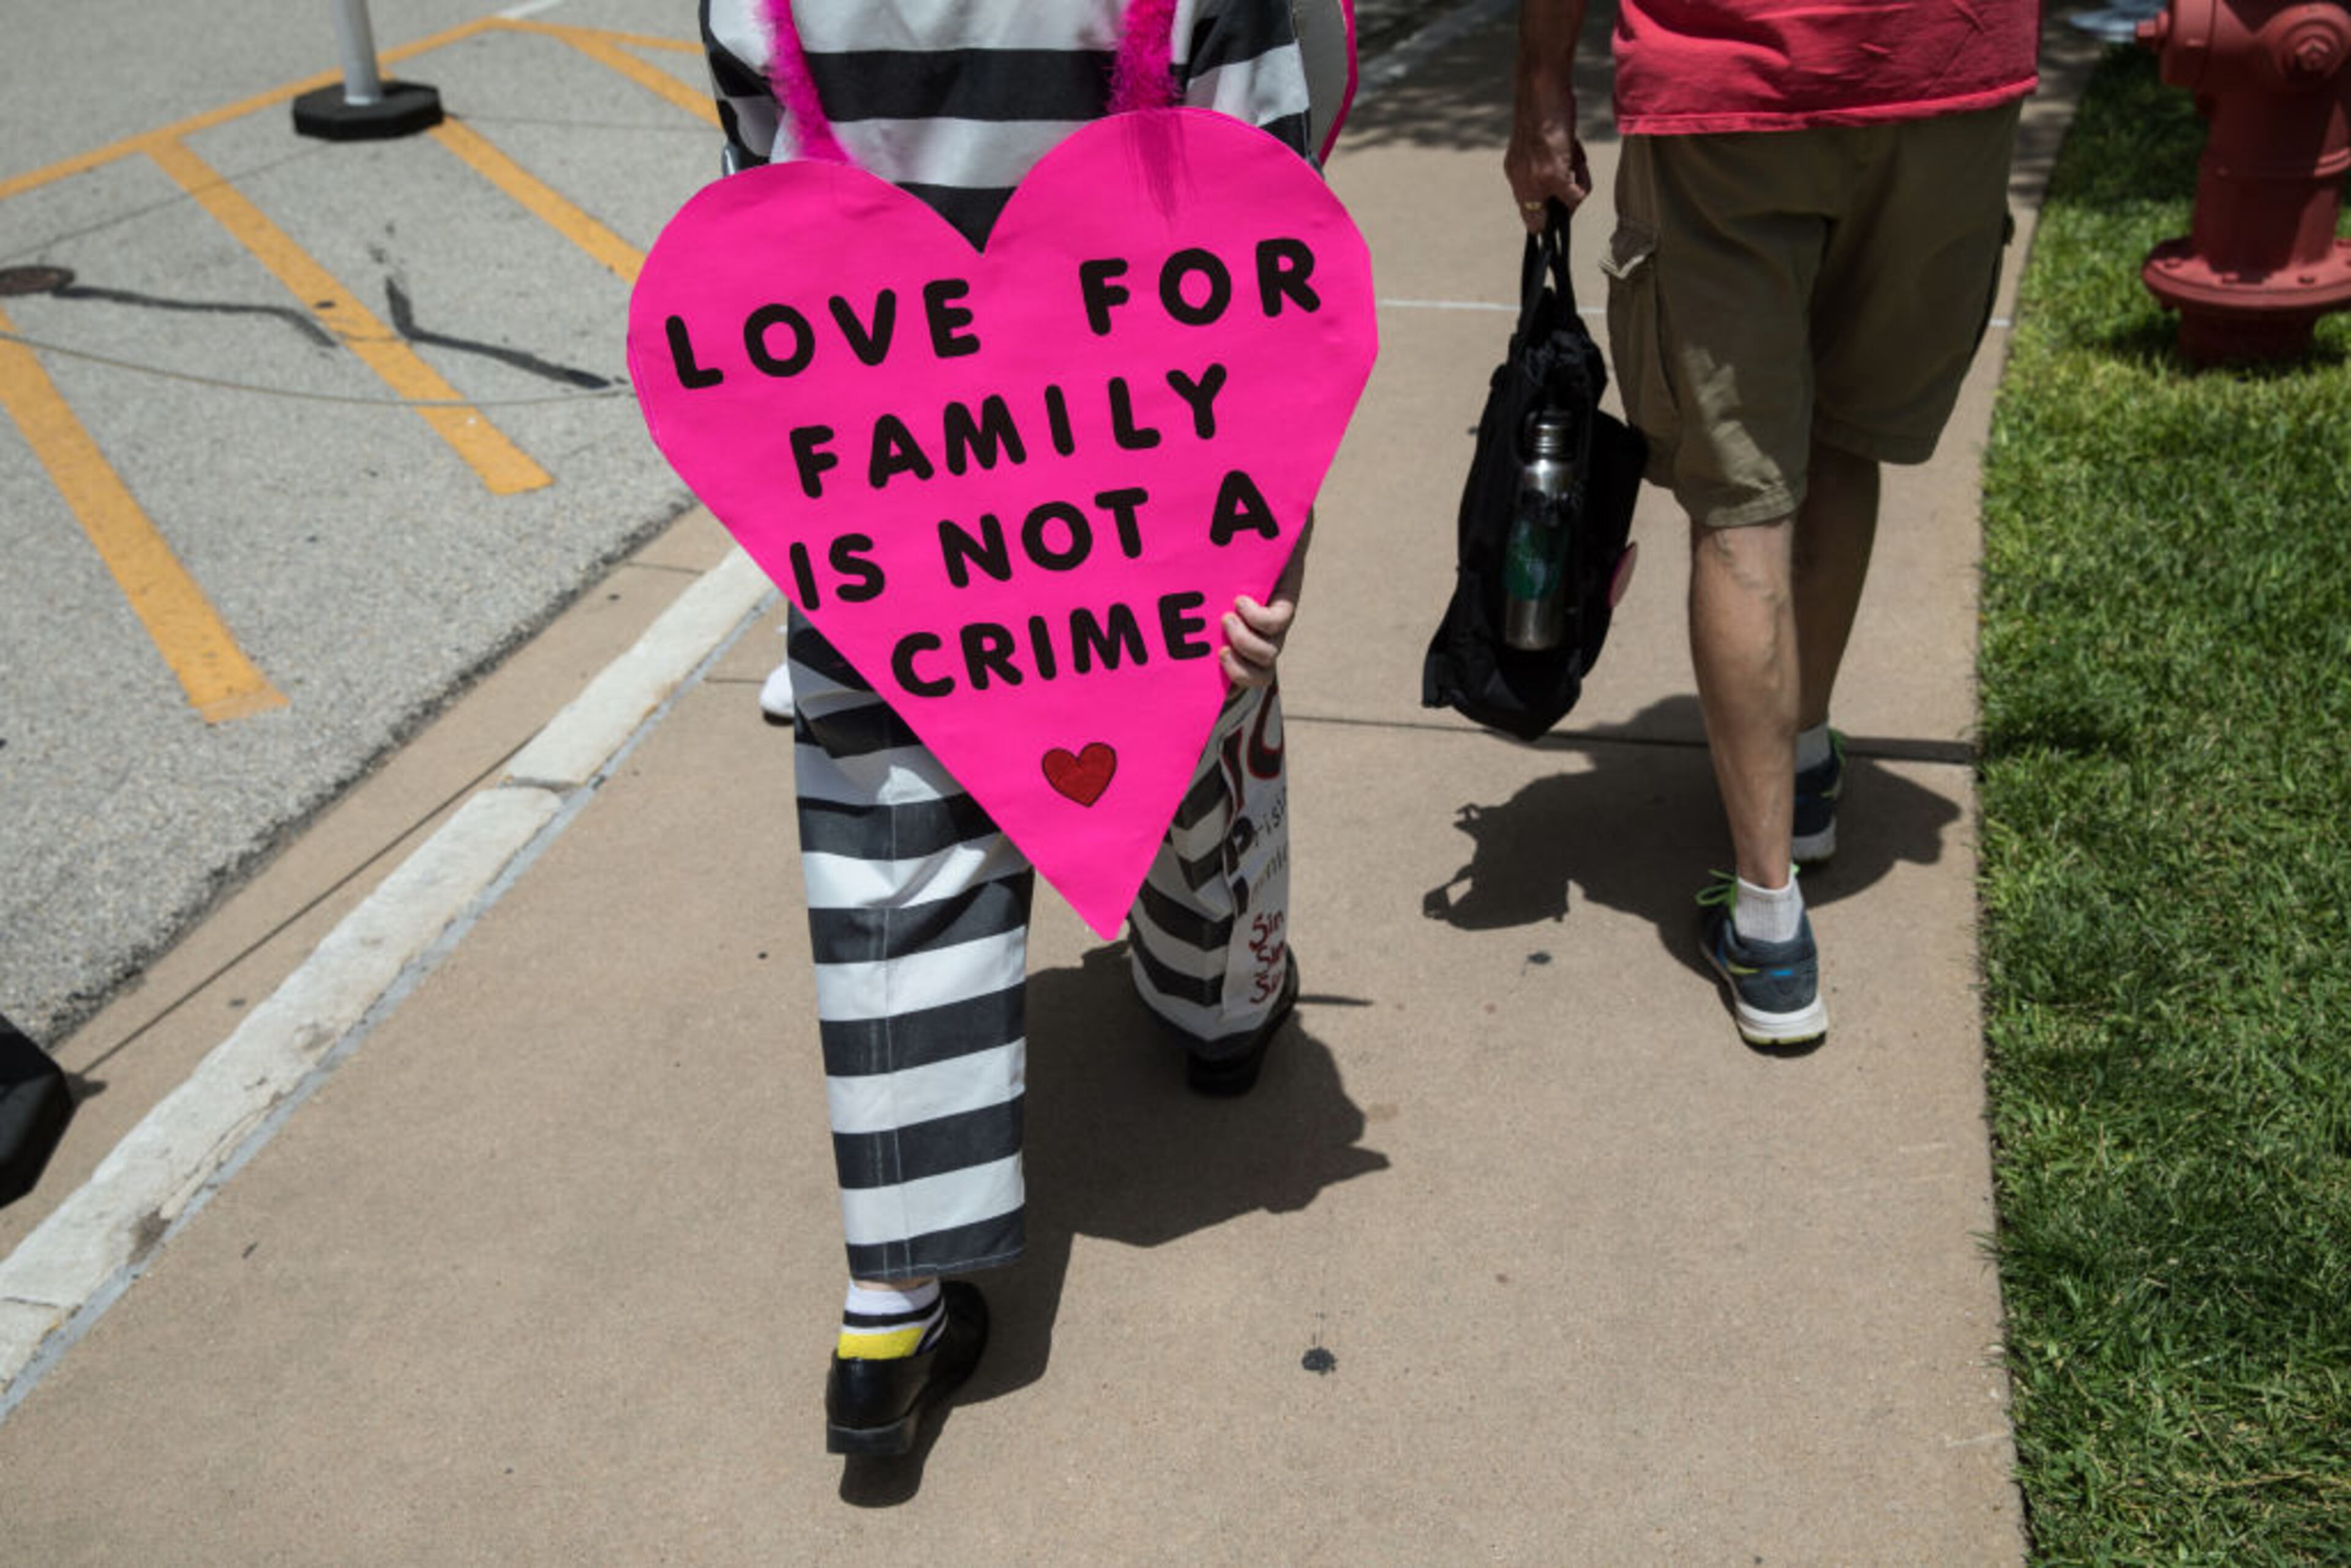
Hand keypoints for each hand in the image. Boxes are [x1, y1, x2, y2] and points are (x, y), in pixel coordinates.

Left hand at [1221, 512, 1310, 688]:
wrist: (1235, 559)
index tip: (1239, 600)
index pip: (1280, 618)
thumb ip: (1281, 512)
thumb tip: (1298, 497)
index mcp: (1279, 595)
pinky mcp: (1240, 653)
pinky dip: (1236, 676)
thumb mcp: (1269, 526)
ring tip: (1221, 646)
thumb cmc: (1253, 540)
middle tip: (1225, 619)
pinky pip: (1248, 679)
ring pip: (1263, 670)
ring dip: (1241, 664)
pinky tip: (1219, 658)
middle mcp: (1272, 625)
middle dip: (1247, 642)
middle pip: (1271, 650)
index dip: (1262, 620)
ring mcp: (1257, 641)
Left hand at [1505, 77, 1589, 231]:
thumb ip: (1541, 166)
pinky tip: (1578, 155)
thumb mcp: (1535, 142)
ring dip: (1576, 185)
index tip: (1560, 209)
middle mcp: (1521, 182)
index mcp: (1515, 173)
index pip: (1527, 214)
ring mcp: (1536, 182)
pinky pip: (1576, 196)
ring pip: (1564, 206)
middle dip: (1562, 206)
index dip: (1545, 216)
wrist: (1539, 89)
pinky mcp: (1553, 176)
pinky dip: (1584, 182)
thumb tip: (1564, 188)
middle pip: (1540, 220)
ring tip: (1574, 155)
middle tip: (1572, 178)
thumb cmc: (1542, 108)